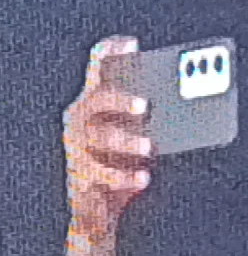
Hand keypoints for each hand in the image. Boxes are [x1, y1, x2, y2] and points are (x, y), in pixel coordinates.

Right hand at [62, 35, 153, 255]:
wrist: (95, 211)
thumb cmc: (119, 165)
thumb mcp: (134, 137)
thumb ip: (148, 121)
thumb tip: (179, 108)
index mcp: (92, 103)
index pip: (96, 68)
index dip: (110, 52)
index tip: (131, 44)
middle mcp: (79, 120)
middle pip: (96, 100)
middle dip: (120, 100)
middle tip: (146, 105)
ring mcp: (76, 148)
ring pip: (98, 137)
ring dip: (125, 141)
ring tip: (149, 147)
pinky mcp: (81, 175)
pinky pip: (103, 173)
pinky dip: (125, 176)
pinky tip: (144, 178)